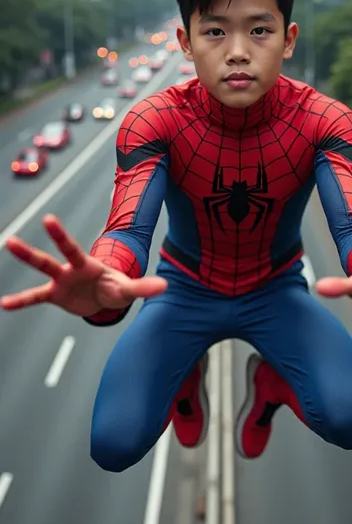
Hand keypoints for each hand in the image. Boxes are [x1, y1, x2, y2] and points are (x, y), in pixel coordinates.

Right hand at [0, 214, 166, 315]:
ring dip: (25, 258)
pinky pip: (34, 298)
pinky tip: (3, 304)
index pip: (71, 249)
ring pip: (40, 269)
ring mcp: (60, 281)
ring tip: (9, 243)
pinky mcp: (55, 295)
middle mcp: (69, 270)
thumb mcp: (128, 289)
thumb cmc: (115, 288)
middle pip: (49, 258)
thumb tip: (165, 286)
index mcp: (85, 264)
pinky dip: (20, 301)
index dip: (60, 235)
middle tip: (11, 240)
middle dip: (32, 251)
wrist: (104, 298)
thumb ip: (143, 287)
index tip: (47, 219)